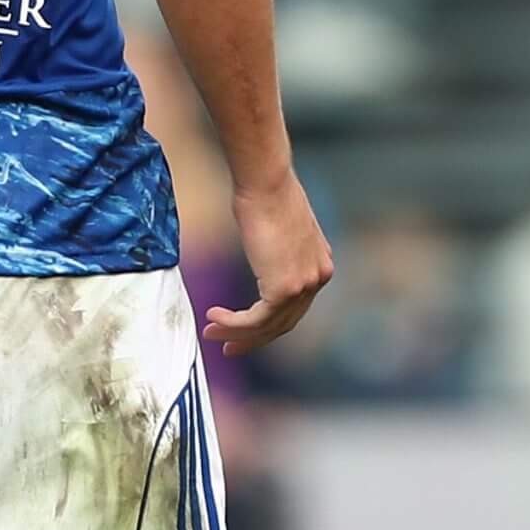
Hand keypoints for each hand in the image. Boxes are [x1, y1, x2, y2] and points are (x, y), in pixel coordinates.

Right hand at [204, 172, 333, 357]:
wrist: (266, 182)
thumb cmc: (264, 192)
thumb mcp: (276, 226)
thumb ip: (275, 247)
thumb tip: (260, 249)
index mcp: (319, 264)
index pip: (294, 305)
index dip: (268, 322)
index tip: (243, 328)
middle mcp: (317, 278)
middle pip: (284, 322)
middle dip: (253, 338)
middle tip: (228, 347)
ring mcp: (303, 286)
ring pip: (269, 325)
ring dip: (237, 334)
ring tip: (211, 334)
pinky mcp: (284, 289)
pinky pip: (256, 319)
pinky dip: (233, 323)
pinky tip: (214, 317)